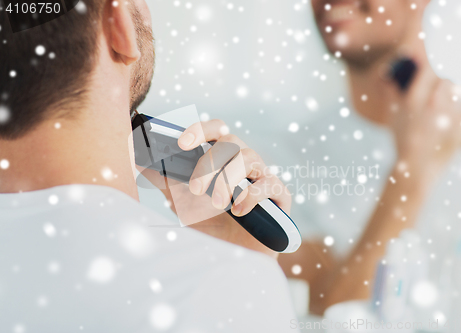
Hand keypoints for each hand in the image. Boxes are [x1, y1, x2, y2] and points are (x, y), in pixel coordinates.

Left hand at [141, 119, 290, 257]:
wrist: (233, 258)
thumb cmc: (210, 224)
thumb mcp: (181, 201)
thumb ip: (165, 179)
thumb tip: (137, 158)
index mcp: (224, 158)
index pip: (216, 130)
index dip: (201, 130)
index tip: (181, 142)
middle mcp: (244, 163)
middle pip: (232, 142)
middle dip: (211, 162)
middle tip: (195, 189)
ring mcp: (263, 177)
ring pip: (251, 158)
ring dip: (229, 178)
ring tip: (217, 203)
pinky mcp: (279, 197)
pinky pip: (271, 185)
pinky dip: (252, 196)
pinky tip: (238, 212)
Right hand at [385, 61, 460, 180]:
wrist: (417, 169)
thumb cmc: (402, 140)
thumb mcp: (393, 115)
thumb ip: (391, 91)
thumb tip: (388, 73)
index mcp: (415, 99)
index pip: (428, 67)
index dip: (432, 59)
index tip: (433, 55)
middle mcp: (435, 103)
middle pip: (447, 76)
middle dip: (443, 78)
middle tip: (440, 83)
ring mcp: (452, 115)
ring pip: (460, 90)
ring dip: (454, 92)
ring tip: (444, 103)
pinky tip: (453, 118)